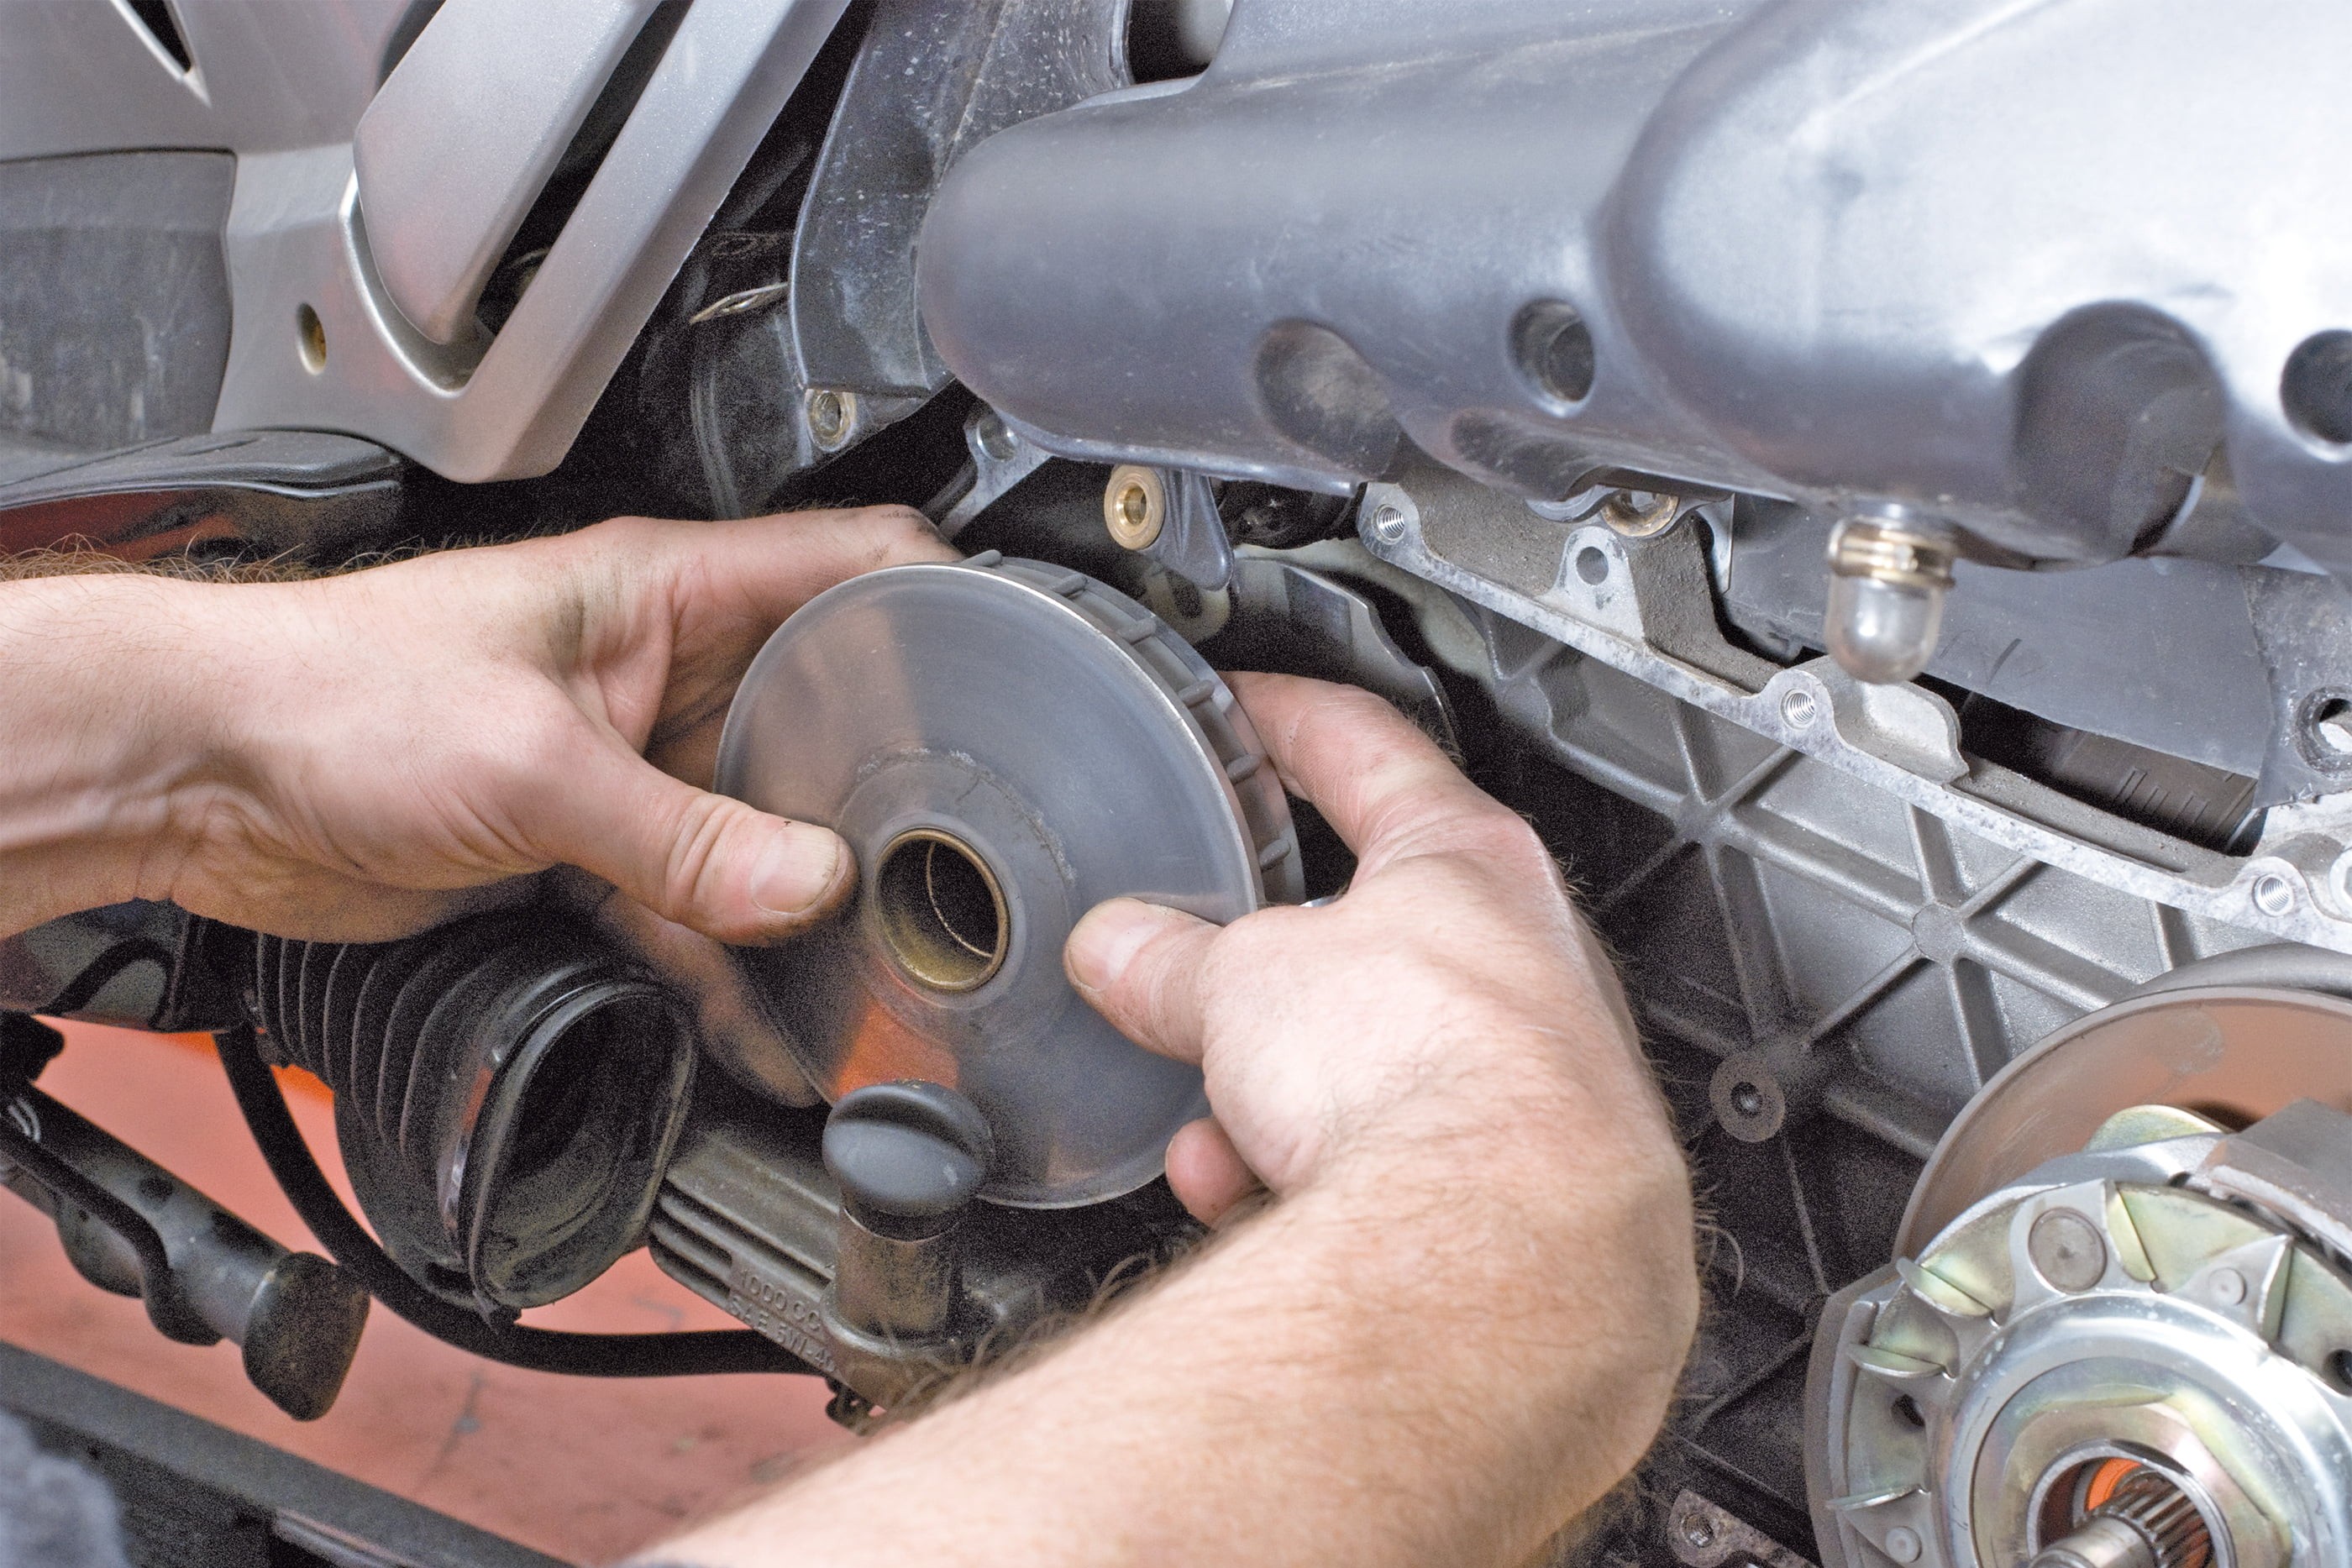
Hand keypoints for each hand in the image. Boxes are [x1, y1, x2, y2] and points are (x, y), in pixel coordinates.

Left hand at [6, 506, 955, 944]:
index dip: (941, 601)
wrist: (204, 781)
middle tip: (956, 857)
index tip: (1018, 665)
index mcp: (664, 592)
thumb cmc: (335, 694)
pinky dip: (721, 965)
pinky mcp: (584, 849)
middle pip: (819, 720)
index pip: (845, 566)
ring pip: (755, 834)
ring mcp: (627, 765)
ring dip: (801, 900)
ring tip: (875, 967)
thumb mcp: (536, 762)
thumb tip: (808, 886)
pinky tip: (764, 1022)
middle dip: (882, 788)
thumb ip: (682, 837)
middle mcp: (661, 672)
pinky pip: (683, 909)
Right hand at [1064, 673, 1668, 1225]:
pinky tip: (1252, 1189)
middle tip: (1193, 971)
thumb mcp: (1241, 983)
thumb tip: (1120, 949)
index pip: (1362, 743)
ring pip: (1370, 1064)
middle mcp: (1526, 956)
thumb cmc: (1423, 1071)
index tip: (1243, 705)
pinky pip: (1389, 1162)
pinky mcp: (1524, 1184)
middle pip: (1363, 930)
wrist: (1502, 1250)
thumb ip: (1169, 959)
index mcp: (1467, 856)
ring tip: (1212, 1124)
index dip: (1282, 716)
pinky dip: (1311, 1172)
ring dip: (1272, 1096)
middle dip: (1261, 969)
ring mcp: (1535, 1075)